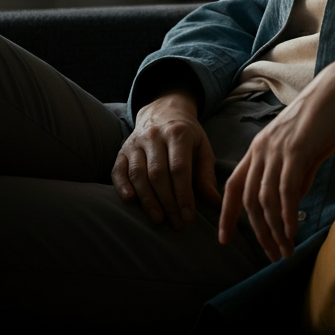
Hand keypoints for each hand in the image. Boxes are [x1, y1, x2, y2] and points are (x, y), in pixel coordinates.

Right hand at [112, 89, 219, 228]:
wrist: (163, 112)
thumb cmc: (187, 136)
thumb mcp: (202, 148)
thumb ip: (206, 174)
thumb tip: (215, 201)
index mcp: (178, 133)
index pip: (179, 168)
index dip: (184, 194)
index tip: (188, 217)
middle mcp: (154, 136)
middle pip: (158, 174)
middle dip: (168, 202)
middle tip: (176, 223)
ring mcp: (135, 143)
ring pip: (138, 174)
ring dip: (148, 200)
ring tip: (159, 219)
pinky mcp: (122, 151)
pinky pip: (118, 171)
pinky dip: (122, 186)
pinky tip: (130, 201)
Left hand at [218, 50, 334, 260]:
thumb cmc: (321, 121)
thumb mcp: (301, 152)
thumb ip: (293, 177)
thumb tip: (291, 204)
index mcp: (258, 149)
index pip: (233, 186)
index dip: (226, 214)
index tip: (224, 240)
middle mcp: (261, 150)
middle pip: (249, 200)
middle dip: (258, 233)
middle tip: (271, 255)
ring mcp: (277, 150)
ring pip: (266, 199)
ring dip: (275, 230)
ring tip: (285, 250)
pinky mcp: (296, 150)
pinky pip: (286, 189)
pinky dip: (287, 214)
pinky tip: (292, 231)